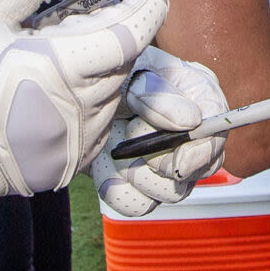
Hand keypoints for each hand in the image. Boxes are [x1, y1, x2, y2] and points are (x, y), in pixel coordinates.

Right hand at [0, 0, 168, 254]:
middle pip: (124, 68)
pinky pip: (92, 131)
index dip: (144, 5)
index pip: (128, 35)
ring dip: (101, 72)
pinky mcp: (51, 174)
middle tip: (85, 13)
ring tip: (57, 51)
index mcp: (51, 74)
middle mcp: (67, 122)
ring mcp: (61, 155)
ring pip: (112, 102)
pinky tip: (48, 87)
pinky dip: (86, 104)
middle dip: (118, 34)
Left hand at [95, 49, 228, 216]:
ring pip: (171, 191)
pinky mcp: (134, 180)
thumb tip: (190, 120)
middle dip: (161, 158)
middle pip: (199, 166)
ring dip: (138, 175)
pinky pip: (140, 204)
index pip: (218, 123)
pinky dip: (119, 190)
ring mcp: (159, 157)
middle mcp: (182, 126)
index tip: (181, 157)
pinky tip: (102, 168)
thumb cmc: (91, 67)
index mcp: (190, 88)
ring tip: (113, 149)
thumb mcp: (125, 66)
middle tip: (130, 134)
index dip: (204, 145)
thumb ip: (159, 90)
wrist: (52, 92)